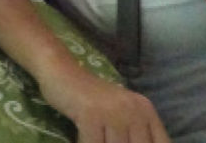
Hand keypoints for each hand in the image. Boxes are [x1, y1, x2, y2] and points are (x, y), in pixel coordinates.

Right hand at [42, 71, 169, 142]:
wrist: (59, 70)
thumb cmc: (89, 97)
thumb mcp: (120, 114)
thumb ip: (134, 134)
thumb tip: (135, 142)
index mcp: (146, 111)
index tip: (126, 141)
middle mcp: (134, 110)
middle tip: (107, 139)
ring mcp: (113, 111)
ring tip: (95, 137)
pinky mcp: (91, 114)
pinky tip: (79, 139)